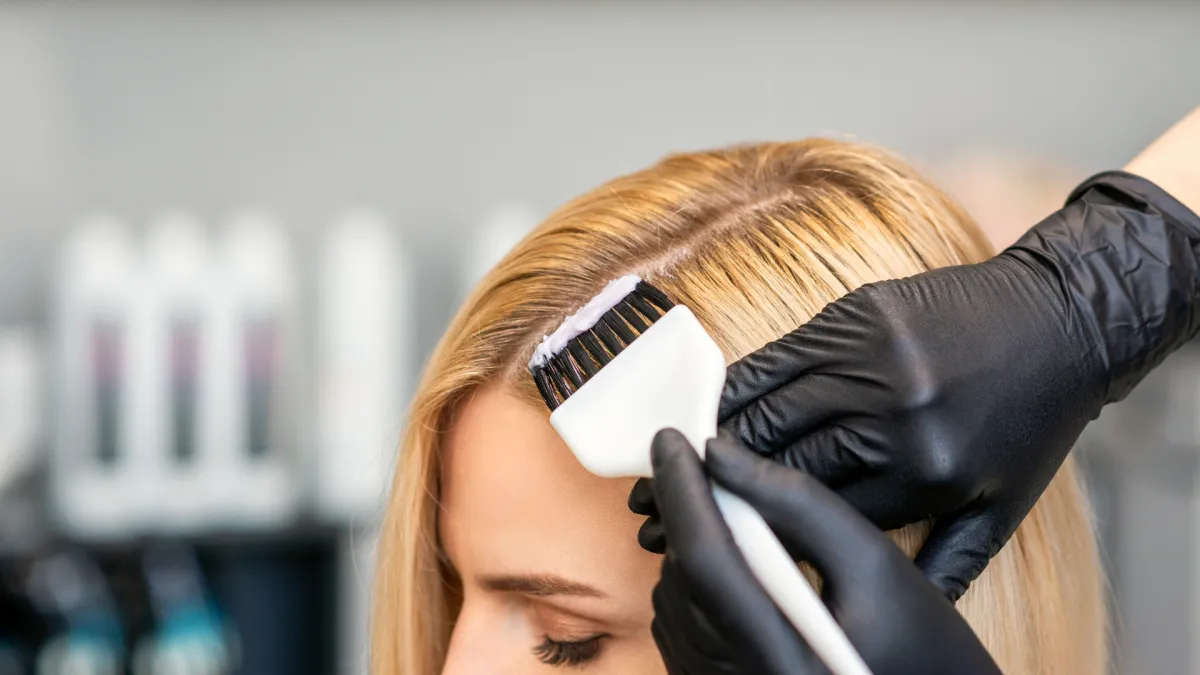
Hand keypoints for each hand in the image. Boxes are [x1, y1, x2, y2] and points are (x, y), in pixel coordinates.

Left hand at [649, 429, 1000, 674]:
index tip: (672, 439)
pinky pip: (677, 625)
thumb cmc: (919, 641)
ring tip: (720, 510)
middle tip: (693, 461)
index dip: (683, 490)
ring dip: (686, 544)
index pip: (705, 559)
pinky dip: (691, 580)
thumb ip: (796, 502)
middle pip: (680, 576)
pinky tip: (726, 557)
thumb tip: (721, 455)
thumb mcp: (871, 559)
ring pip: (670, 597)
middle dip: (683, 510)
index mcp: (781, 659)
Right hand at [715, 167, 1199, 600]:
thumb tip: (880, 608)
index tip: (703, 545)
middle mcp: (892, 414)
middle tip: (657, 512)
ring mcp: (871, 357)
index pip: (815, 509)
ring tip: (669, 465)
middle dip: (710, 492)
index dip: (749, 531)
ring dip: (707, 439)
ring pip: (768, 405)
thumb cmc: (1028, 420)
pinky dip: (736, 383)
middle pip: (777, 460)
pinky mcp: (855, 314)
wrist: (1060, 319)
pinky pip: (779, 355)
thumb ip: (939, 561)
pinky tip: (706, 406)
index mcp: (924, 471)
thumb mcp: (1001, 507)